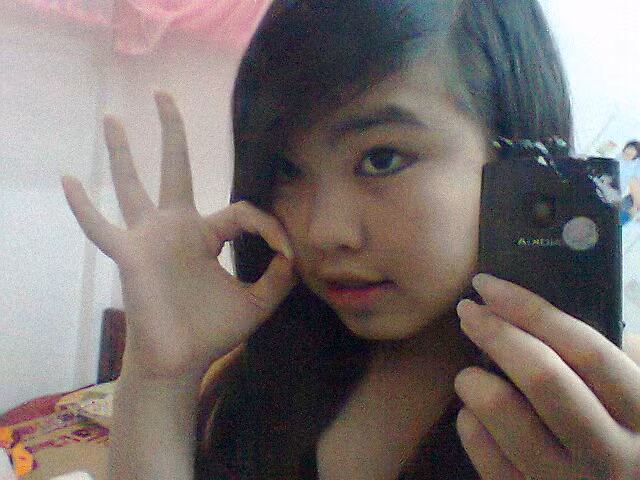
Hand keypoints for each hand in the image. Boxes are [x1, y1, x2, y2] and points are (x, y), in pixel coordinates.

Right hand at [62, 92, 294, 379]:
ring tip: (113, 119)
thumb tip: (292, 253)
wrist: (181, 361)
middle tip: (163, 95)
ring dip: (122, 153)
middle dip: (171, 132)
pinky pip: (101, 228)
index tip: (286, 254)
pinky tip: (70, 180)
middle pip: (175, 169)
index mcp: (207, 235)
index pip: (242, 212)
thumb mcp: (257, 302)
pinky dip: (84, 208)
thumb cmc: (213, 332)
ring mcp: (150, 238)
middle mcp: (176, 228)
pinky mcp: (131, 255)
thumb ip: (278, 279)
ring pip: (133, 186)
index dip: (269, 227)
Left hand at [455, 274, 639, 478]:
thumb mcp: (631, 390)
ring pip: (504, 413)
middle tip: (468, 311)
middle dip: (496, 333)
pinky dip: (469, 423)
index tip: (488, 285)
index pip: (586, 350)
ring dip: (474, 380)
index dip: (531, 309)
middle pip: (542, 377)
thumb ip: (608, 357)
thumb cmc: (618, 432)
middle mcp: (612, 454)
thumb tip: (540, 311)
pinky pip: (485, 454)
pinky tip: (474, 414)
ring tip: (470, 374)